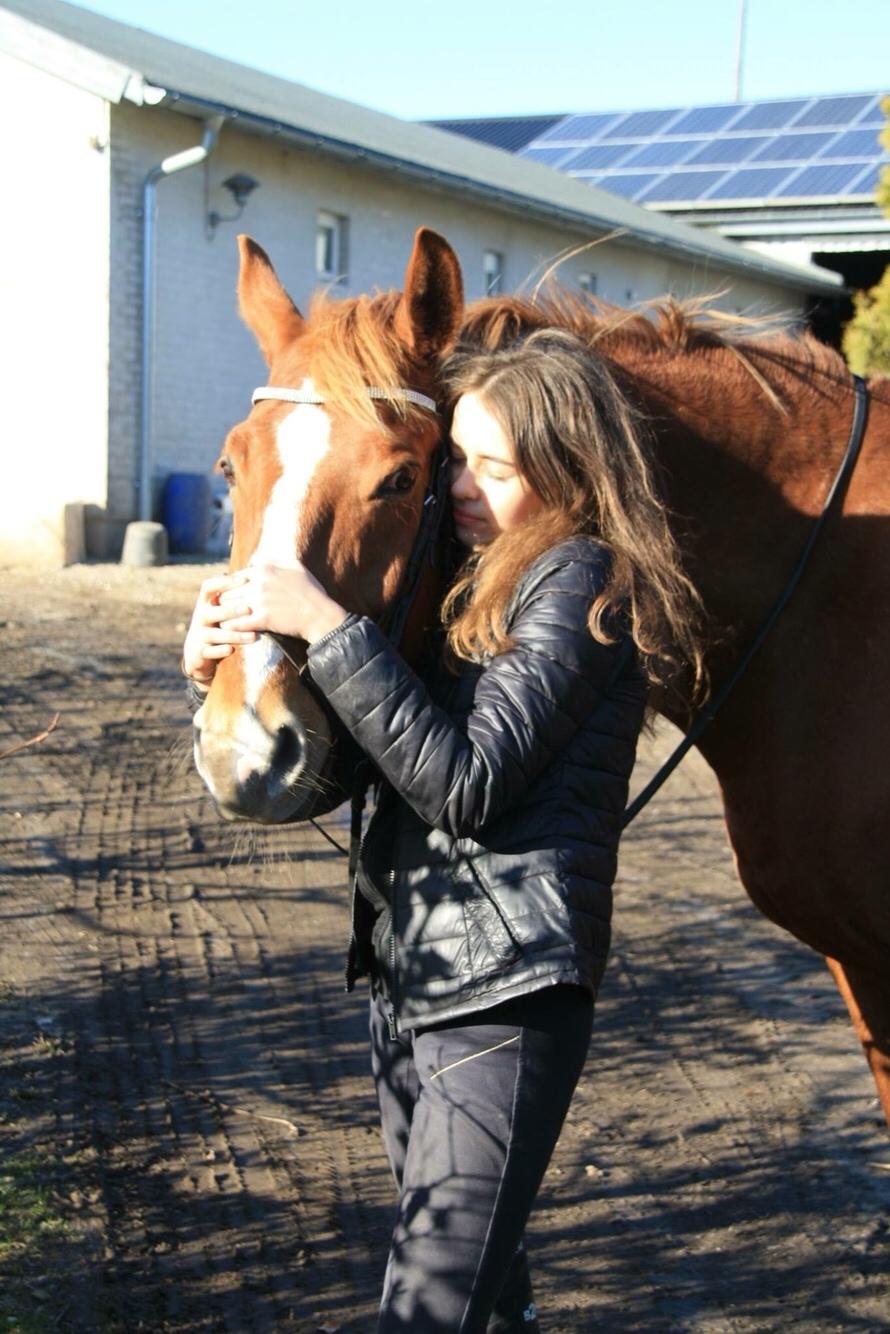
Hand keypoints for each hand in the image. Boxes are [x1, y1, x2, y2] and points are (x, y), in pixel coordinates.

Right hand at [182, 572, 257, 686]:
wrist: (198, 652)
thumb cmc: (218, 623)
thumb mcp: (221, 607)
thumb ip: (235, 592)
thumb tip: (257, 566)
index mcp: (205, 603)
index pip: (208, 587)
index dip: (224, 583)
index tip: (243, 580)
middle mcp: (200, 617)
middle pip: (212, 611)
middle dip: (230, 610)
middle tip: (248, 609)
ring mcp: (199, 635)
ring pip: (215, 634)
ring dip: (234, 635)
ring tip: (253, 636)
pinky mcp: (200, 652)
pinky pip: (210, 652)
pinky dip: (221, 651)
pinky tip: (232, 650)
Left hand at [218, 562, 347, 643]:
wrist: (320, 615)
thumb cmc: (310, 591)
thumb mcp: (296, 566)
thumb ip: (274, 560)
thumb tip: (256, 558)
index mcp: (264, 568)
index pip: (236, 576)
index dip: (232, 587)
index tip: (231, 595)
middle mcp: (259, 582)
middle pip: (229, 591)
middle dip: (226, 600)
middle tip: (221, 608)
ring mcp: (259, 601)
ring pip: (229, 606)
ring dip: (224, 613)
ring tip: (220, 619)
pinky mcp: (262, 619)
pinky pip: (237, 623)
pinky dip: (230, 627)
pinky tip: (228, 629)